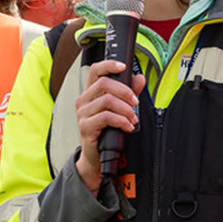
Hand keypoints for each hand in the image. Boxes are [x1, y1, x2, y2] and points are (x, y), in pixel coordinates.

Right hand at [74, 59, 145, 193]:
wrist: (97, 156)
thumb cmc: (106, 132)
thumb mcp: (119, 110)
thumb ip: (129, 93)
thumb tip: (139, 78)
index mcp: (90, 93)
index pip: (95, 71)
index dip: (108, 65)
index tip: (123, 66)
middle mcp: (84, 100)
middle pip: (104, 84)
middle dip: (125, 91)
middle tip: (135, 101)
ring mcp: (82, 113)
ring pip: (107, 100)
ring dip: (125, 109)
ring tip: (132, 118)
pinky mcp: (85, 126)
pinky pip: (105, 117)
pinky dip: (121, 120)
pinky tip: (127, 126)